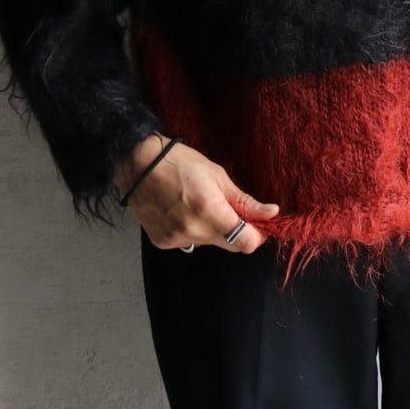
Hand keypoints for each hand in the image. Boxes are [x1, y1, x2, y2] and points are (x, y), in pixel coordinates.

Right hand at [116, 134, 280, 252]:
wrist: (138, 165)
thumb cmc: (179, 163)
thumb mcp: (218, 176)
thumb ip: (245, 201)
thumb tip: (271, 213)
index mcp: (210, 210)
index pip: (246, 243)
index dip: (258, 235)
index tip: (260, 223)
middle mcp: (193, 230)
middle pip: (231, 246)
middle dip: (239, 231)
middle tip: (234, 210)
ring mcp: (176, 239)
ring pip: (211, 244)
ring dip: (216, 230)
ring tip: (202, 205)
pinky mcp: (163, 242)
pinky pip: (191, 242)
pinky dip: (195, 231)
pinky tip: (185, 212)